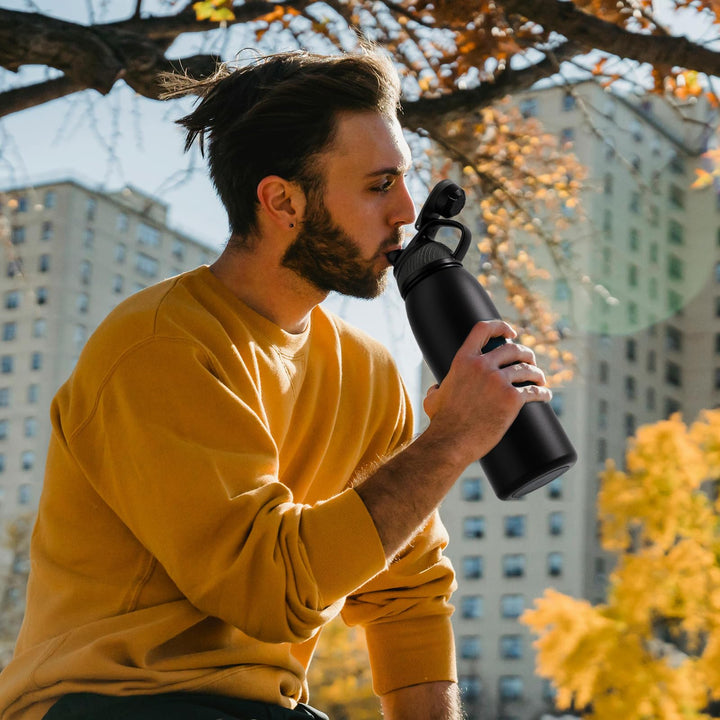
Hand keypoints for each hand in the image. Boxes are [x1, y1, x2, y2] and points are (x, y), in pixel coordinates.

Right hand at [422, 320, 550, 467]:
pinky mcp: (511, 399)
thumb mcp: (433, 398)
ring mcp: (498, 381)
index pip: (483, 329)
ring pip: (527, 369)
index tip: (512, 333)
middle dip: (526, 353)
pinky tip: (545, 395)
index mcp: (463, 360)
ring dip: (537, 373)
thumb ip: (436, 389)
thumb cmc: (442, 422)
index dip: (501, 326)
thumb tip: (437, 389)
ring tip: (540, 380)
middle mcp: (482, 366)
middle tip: (529, 362)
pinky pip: (533, 391)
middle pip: (513, 349)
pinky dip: (542, 393)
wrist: (451, 442)